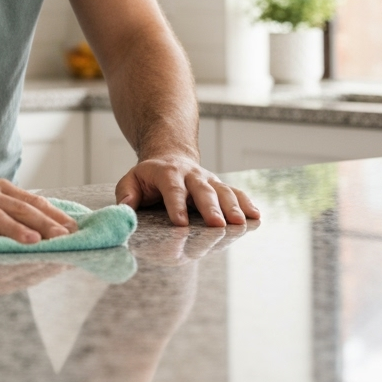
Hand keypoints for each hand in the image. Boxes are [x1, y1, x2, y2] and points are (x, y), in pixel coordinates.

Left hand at [115, 154, 259, 226]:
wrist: (170, 156)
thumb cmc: (149, 177)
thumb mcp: (132, 180)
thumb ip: (127, 193)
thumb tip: (125, 207)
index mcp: (167, 173)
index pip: (172, 188)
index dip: (176, 205)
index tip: (180, 223)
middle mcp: (191, 174)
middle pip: (201, 189)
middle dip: (209, 207)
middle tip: (216, 224)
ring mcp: (208, 179)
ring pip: (222, 191)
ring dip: (232, 207)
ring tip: (239, 223)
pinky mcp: (220, 186)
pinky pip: (236, 193)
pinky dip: (246, 203)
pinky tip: (256, 216)